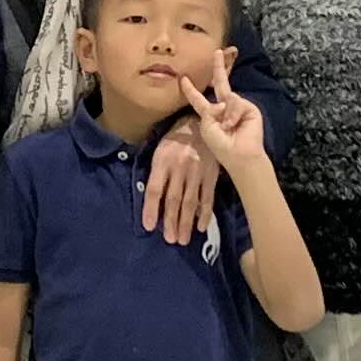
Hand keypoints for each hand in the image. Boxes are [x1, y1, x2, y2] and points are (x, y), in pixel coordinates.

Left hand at [140, 118, 219, 241]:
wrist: (202, 121)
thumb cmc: (176, 138)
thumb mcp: (160, 149)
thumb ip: (156, 172)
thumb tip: (151, 198)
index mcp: (162, 160)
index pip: (154, 189)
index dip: (150, 209)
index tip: (149, 227)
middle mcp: (179, 167)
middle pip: (173, 199)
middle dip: (170, 222)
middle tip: (170, 240)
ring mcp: (197, 171)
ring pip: (190, 202)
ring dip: (186, 223)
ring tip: (182, 239)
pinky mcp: (211, 174)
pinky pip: (208, 197)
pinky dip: (205, 213)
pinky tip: (201, 227)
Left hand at [178, 48, 270, 181]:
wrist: (240, 155)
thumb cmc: (221, 146)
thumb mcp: (207, 126)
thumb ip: (209, 109)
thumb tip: (224, 100)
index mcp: (211, 114)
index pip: (199, 99)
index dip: (191, 90)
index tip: (183, 79)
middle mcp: (224, 107)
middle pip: (221, 83)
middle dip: (219, 67)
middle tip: (217, 52)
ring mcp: (238, 106)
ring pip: (228, 96)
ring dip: (225, 114)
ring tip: (228, 127)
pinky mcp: (249, 107)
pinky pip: (237, 102)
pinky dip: (233, 114)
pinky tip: (235, 124)